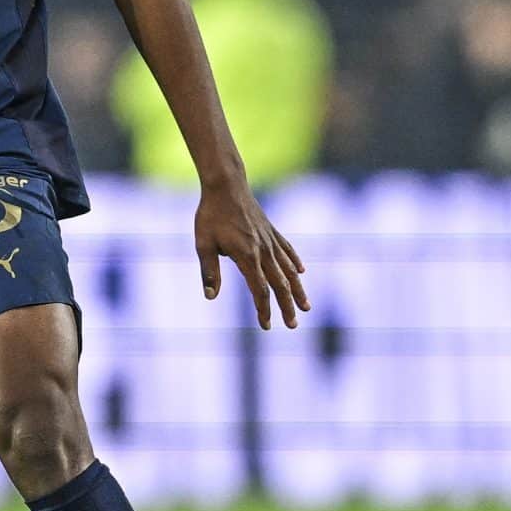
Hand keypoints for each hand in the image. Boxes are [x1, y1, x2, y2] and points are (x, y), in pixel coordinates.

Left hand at [195, 175, 308, 330]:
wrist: (226, 184)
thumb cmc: (211, 214)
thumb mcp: (203, 243)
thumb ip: (209, 271)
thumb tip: (210, 297)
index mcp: (247, 256)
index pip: (260, 290)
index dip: (264, 310)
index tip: (266, 326)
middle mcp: (264, 250)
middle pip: (280, 284)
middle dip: (287, 307)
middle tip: (293, 325)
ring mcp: (270, 240)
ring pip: (289, 270)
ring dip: (298, 290)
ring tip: (306, 306)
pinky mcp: (271, 230)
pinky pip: (287, 250)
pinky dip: (295, 262)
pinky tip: (301, 271)